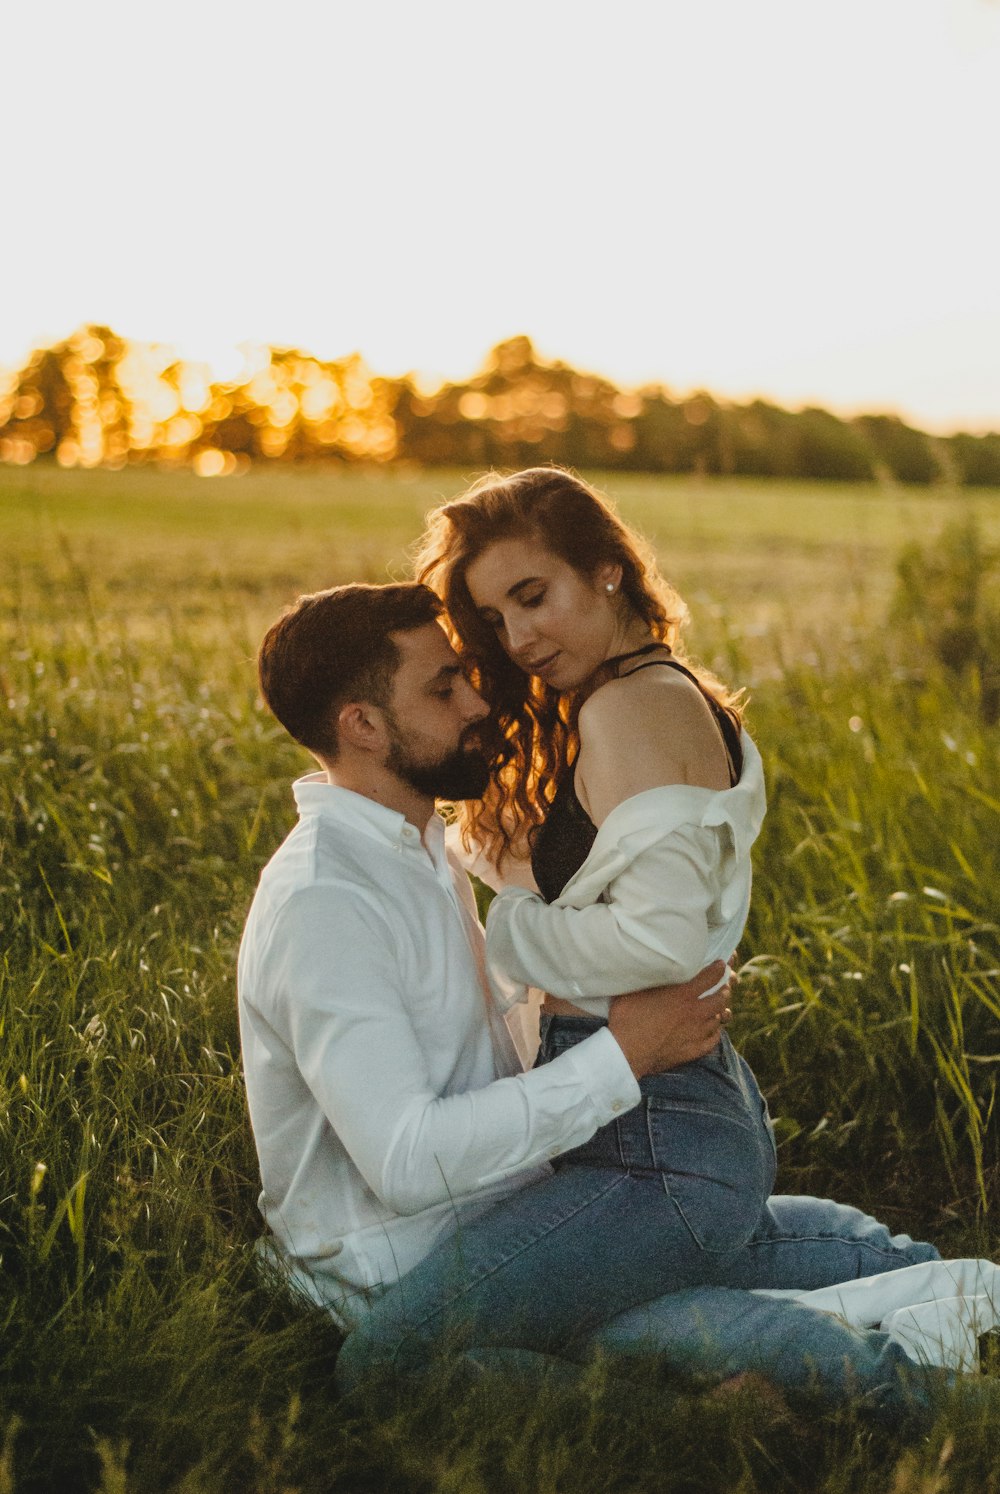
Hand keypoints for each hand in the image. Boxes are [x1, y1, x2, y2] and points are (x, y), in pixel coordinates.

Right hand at [607, 961, 733, 1078]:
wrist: (626, 1052)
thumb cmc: (627, 1018)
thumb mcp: (635, 990)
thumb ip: (649, 978)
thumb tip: (649, 965)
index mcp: (682, 994)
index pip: (710, 977)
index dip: (719, 969)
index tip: (720, 965)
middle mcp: (694, 1012)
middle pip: (721, 998)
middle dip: (724, 990)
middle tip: (721, 987)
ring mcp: (696, 1033)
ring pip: (719, 1019)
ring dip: (718, 1011)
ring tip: (715, 1008)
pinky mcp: (693, 1050)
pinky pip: (714, 1040)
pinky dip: (715, 1033)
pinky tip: (712, 1030)